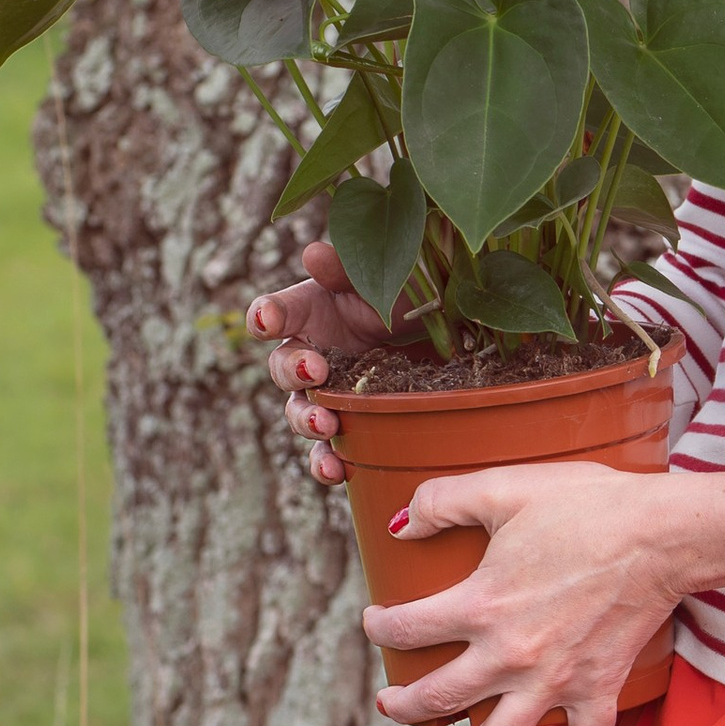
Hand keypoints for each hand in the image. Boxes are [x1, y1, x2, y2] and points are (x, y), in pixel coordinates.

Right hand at [247, 238, 397, 486]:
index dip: (266, 316)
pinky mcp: (354, 427)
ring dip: (306, 421)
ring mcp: (331, 394)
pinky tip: (337, 470)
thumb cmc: (415, 296)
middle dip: (292, 372)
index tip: (268, 321)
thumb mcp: (389, 276)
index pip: (275, 312)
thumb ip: (349, 269)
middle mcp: (314, 354)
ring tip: (325, 425)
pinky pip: (329, 452)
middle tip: (314, 371)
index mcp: (312, 311)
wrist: (458, 339)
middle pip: (283, 369)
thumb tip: (313, 255)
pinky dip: (326, 464)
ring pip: (301, 413)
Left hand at [368, 460, 683, 725]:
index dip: (378, 628)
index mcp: (480, 605)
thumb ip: (442, 500)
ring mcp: (555, 679)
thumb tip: (399, 526)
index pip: (404, 630)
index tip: (376, 622)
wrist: (662, 534)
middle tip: (391, 703)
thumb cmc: (587, 504)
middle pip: (437, 699)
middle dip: (403, 707)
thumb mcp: (505, 487)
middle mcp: (510, 654)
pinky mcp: (598, 687)